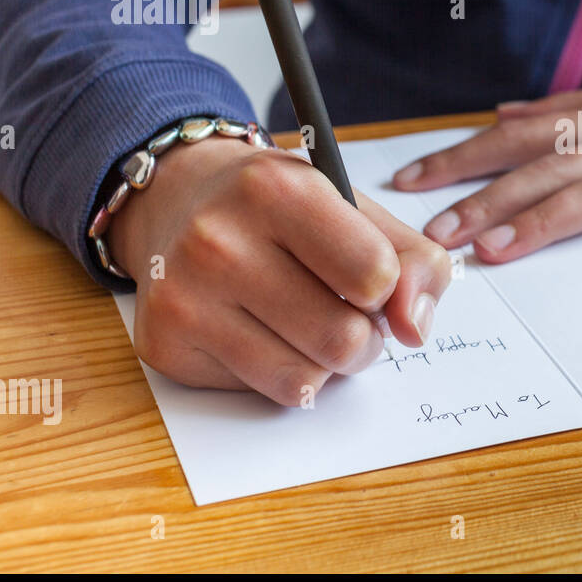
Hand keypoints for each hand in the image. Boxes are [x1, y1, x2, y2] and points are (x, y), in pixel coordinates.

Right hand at [108, 136, 452, 405]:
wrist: (180, 198)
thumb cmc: (282, 207)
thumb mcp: (357, 207)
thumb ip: (415, 260)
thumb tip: (415, 329)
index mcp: (275, 189)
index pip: (374, 276)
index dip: (386, 288)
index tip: (368, 276)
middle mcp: (219, 240)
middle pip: (344, 339)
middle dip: (364, 336)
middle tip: (345, 311)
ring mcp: (185, 296)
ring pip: (307, 379)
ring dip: (327, 364)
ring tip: (310, 324)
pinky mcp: (166, 344)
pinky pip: (264, 392)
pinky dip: (282, 372)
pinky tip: (263, 332)